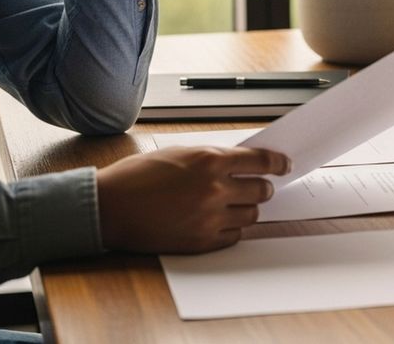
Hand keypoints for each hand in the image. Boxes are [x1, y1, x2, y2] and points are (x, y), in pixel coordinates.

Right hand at [96, 146, 291, 253]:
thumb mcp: (178, 153)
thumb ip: (212, 157)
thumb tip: (242, 161)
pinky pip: (234, 236)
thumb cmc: (137, 177)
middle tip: (258, 186)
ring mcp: (209, 218)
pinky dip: (231, 228)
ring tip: (232, 204)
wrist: (108, 207)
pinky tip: (219, 221)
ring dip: (247, 208)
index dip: (278, 163)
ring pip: (251, 215)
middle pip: (262, 190)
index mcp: (209, 161)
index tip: (285, 165)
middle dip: (263, 187)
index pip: (261, 161)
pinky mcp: (201, 241)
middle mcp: (214, 189)